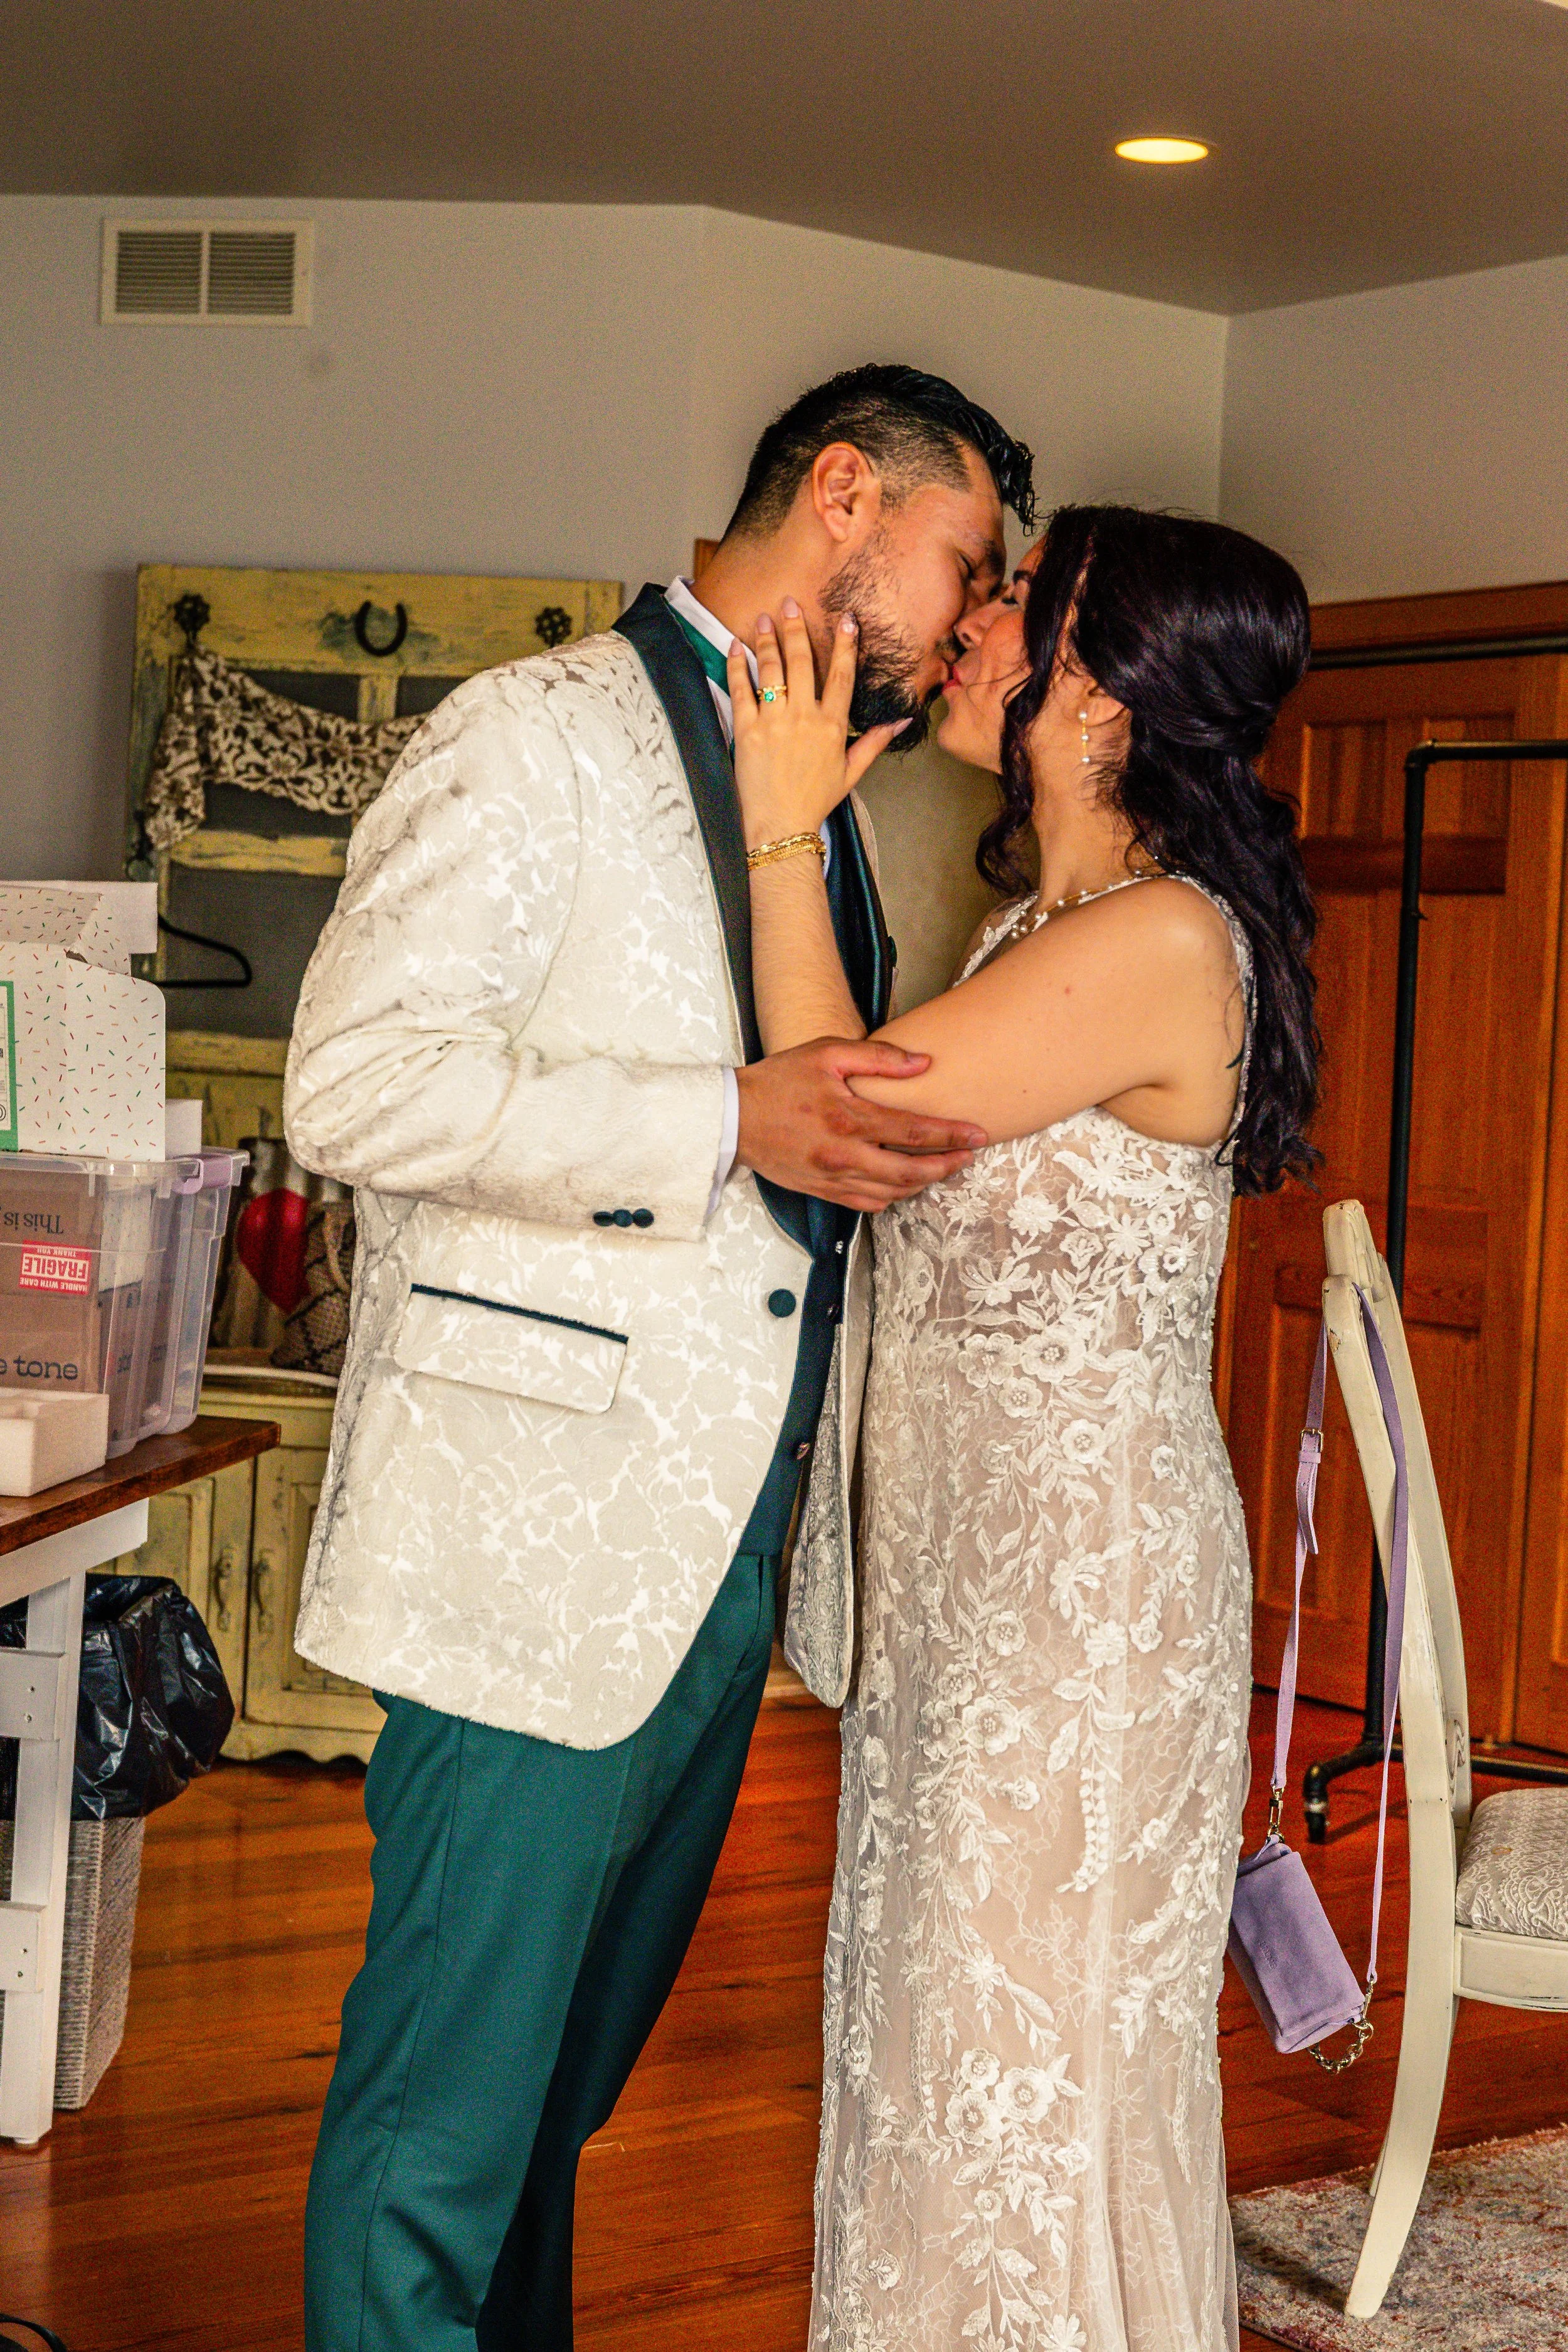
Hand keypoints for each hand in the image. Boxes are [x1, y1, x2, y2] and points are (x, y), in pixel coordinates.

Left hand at [727, 600, 906, 848]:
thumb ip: (874, 742)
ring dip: (768, 639)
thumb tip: (902, 720)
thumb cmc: (815, 801)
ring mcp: (775, 721)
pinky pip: (742, 689)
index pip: (842, 675)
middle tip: (791, 603)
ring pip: (772, 669)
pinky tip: (734, 647)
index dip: (845, 645)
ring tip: (764, 617)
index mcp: (832, 725)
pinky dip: (737, 666)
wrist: (781, 826)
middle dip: (797, 628)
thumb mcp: (851, 773)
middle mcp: (804, 717)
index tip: (846, 619)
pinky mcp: (747, 730)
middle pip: (803, 662)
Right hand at [734, 1038, 986, 1213]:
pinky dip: (892, 1197)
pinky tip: (903, 1184)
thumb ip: (877, 1057)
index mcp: (848, 1118)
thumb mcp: (826, 1053)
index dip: (951, 1134)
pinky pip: (867, 1204)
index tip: (977, 1133)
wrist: (733, 1118)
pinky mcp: (821, 1191)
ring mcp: (833, 1178)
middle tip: (969, 1155)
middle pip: (910, 1171)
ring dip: (923, 1183)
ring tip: (943, 1168)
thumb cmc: (778, 1081)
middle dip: (947, 1165)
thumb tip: (922, 1063)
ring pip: (892, 1192)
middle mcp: (844, 1155)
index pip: (913, 1131)